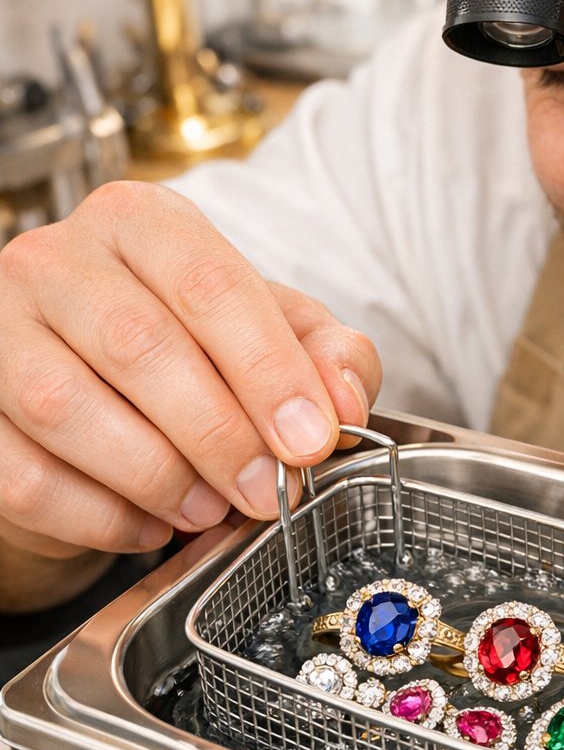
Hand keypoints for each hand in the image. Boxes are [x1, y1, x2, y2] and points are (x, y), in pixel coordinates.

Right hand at [0, 181, 380, 609]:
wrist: (95, 386)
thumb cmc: (193, 352)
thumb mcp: (275, 334)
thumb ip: (326, 355)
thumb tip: (345, 402)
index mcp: (145, 225)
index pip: (210, 284)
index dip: (269, 372)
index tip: (310, 440)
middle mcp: (59, 261)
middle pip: (140, 345)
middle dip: (220, 436)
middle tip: (268, 492)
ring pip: (67, 408)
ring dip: (157, 478)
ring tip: (208, 508)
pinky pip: (24, 476)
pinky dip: (99, 517)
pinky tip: (149, 524)